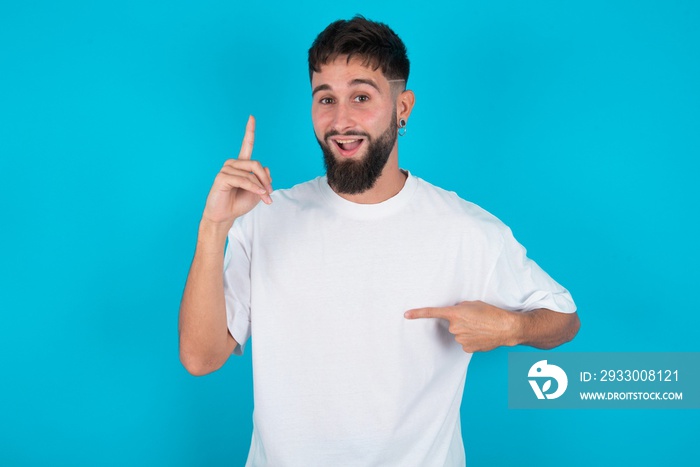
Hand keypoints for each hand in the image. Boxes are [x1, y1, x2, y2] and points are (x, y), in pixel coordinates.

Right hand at [201, 115, 272, 227]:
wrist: (225, 216)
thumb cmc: (239, 203)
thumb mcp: (258, 191)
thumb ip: (263, 179)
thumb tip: (266, 169)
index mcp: (241, 165)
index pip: (246, 145)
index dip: (249, 131)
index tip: (251, 117)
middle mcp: (233, 164)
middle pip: (256, 164)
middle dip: (266, 179)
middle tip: (270, 193)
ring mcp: (226, 169)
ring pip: (251, 173)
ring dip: (261, 187)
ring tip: (265, 198)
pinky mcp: (222, 177)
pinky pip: (243, 180)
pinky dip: (254, 188)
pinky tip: (259, 194)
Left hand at [404, 301, 518, 352]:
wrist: (506, 328)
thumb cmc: (491, 313)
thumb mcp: (473, 304)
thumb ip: (460, 308)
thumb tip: (455, 314)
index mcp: (455, 313)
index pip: (432, 313)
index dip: (418, 313)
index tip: (406, 314)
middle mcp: (455, 327)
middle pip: (452, 324)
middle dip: (460, 321)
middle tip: (475, 319)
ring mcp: (460, 339)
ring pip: (459, 333)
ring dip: (467, 330)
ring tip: (481, 327)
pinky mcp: (466, 348)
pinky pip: (465, 342)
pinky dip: (471, 339)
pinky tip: (481, 336)